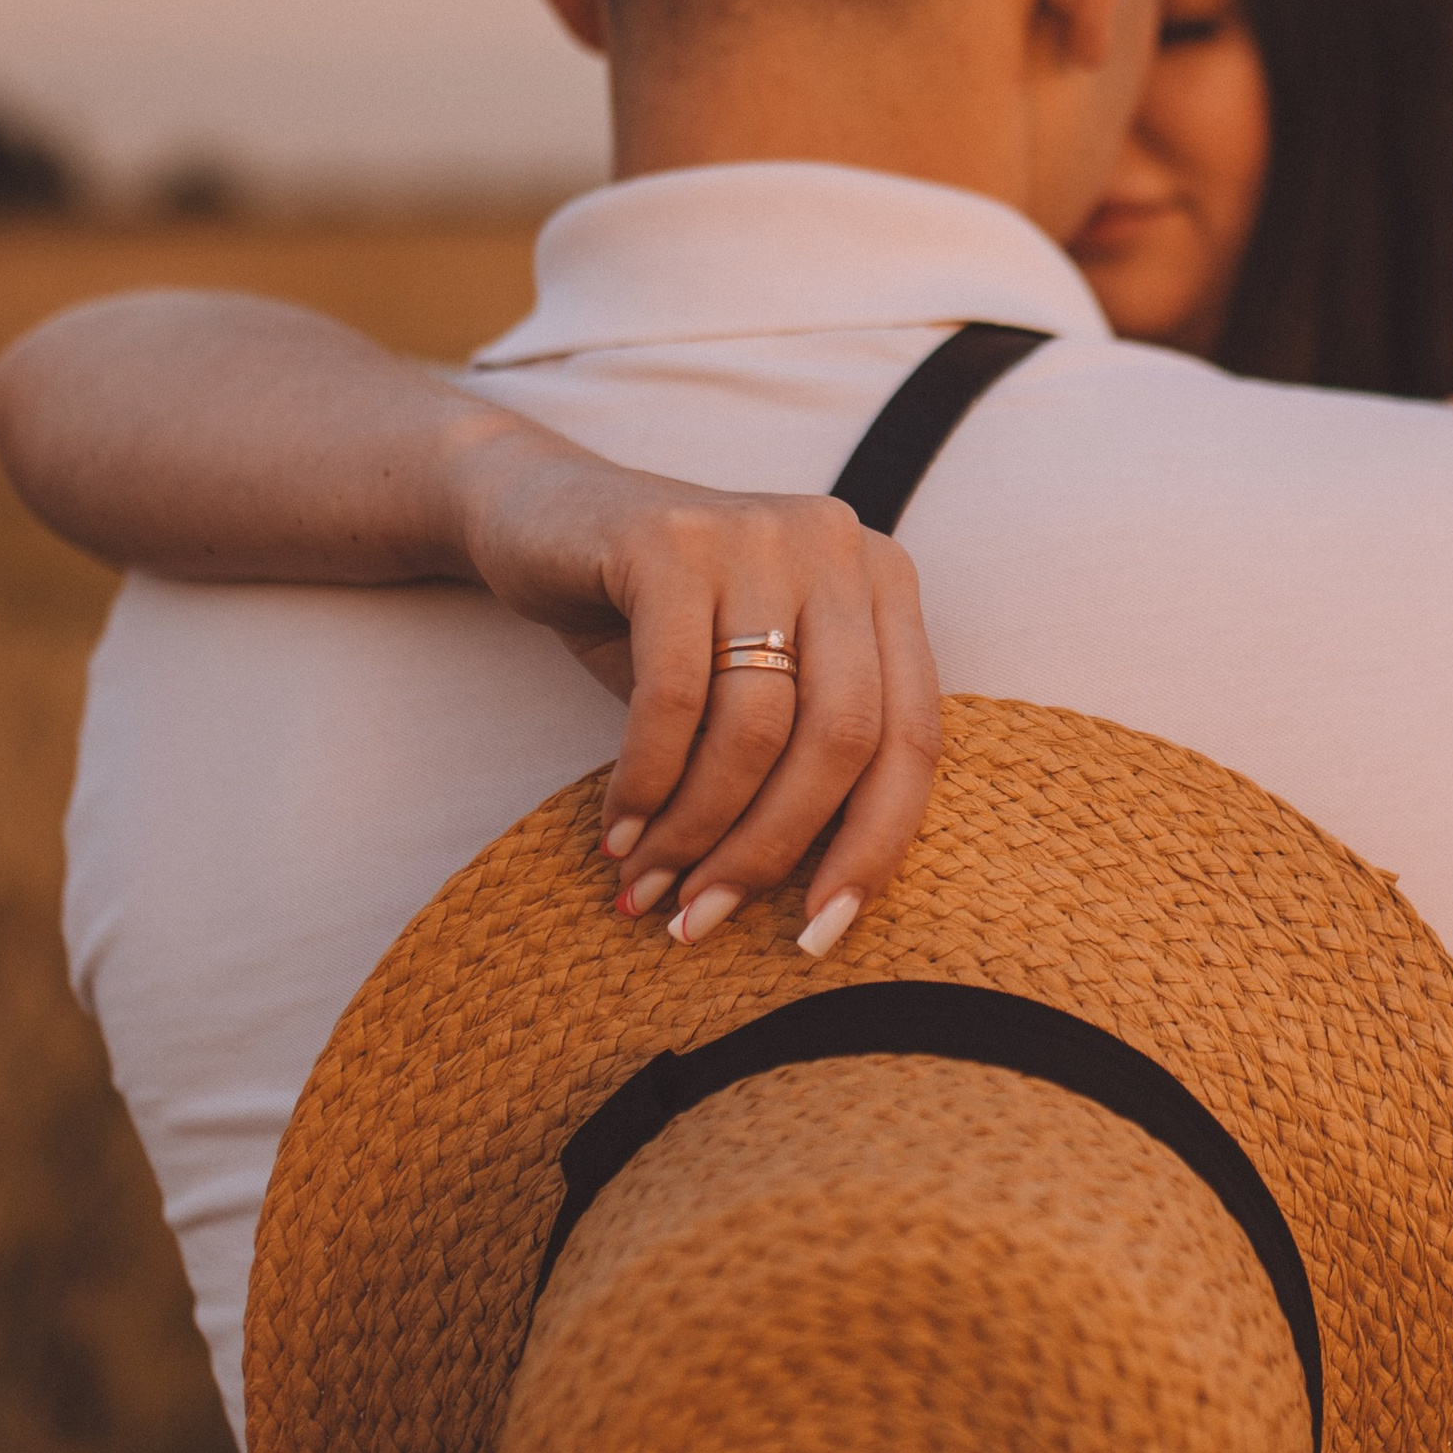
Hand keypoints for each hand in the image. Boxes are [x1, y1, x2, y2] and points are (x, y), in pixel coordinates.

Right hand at [443, 410, 941, 949]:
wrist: (538, 516)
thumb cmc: (661, 630)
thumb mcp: (751, 687)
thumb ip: (806, 759)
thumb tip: (827, 908)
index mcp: (885, 585)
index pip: (914, 739)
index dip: (873, 849)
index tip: (817, 936)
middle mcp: (840, 546)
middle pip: (842, 739)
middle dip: (771, 851)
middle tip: (704, 919)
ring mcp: (758, 533)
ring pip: (755, 727)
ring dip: (695, 828)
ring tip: (647, 883)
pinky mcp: (671, 539)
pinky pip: (673, 697)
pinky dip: (644, 781)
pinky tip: (617, 829)